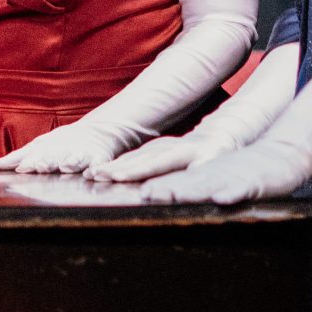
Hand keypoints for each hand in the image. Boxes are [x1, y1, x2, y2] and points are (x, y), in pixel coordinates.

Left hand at [0, 119, 129, 174]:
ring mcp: (81, 155)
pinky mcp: (99, 159)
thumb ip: (17, 157)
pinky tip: (92, 173)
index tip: (23, 168)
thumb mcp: (39, 146)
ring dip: (70, 162)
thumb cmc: (61, 142)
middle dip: (47, 162)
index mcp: (47, 150)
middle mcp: (62, 152)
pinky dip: (96, 168)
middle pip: (54, 157)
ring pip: (75, 159)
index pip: (36, 157)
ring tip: (66, 166)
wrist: (96, 132)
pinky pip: (98, 165)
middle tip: (41, 166)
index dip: (30, 162)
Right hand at [90, 129, 231, 183]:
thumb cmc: (217, 152)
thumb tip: (189, 176)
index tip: (117, 177)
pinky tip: (106, 170)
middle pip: (137, 159)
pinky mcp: (154, 149)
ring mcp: (158, 146)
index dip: (135, 171)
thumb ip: (201, 169)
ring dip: (112, 165)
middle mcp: (165, 147)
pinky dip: (118, 163)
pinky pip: (133, 157)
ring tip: (93, 173)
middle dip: (114, 168)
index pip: (154, 163)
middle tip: (94, 175)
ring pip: (132, 157)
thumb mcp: (215, 160)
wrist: (217, 135)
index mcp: (180, 151)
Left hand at [138, 136, 311, 204]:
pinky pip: (241, 188)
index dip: (142, 179)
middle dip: (161, 187)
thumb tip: (153, 193)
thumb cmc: (242, 171)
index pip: (167, 175)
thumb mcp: (211, 177)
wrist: (281, 155)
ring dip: (187, 190)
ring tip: (169, 194)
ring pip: (206, 182)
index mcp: (198, 170)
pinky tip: (221, 198)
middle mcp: (210, 171)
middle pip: (181, 178)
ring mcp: (231, 175)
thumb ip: (186, 185)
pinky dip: (230, 192)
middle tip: (138, 191)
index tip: (115, 182)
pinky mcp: (254, 182)